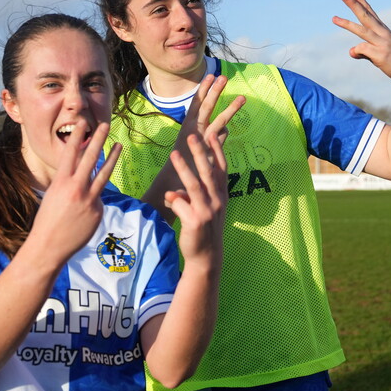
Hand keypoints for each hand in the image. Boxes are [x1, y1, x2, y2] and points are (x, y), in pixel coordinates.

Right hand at [30, 120, 120, 264]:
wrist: (48, 246)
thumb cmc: (47, 221)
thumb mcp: (53, 196)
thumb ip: (69, 183)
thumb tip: (84, 175)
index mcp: (60, 182)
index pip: (70, 153)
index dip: (78, 137)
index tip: (83, 123)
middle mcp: (76, 188)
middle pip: (90, 158)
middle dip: (98, 140)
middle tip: (105, 125)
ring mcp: (89, 200)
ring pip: (104, 174)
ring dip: (112, 157)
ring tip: (119, 145)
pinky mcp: (98, 211)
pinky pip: (99, 199)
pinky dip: (94, 200)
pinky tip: (83, 212)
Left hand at [164, 133, 226, 267]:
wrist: (207, 256)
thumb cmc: (204, 228)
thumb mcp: (203, 209)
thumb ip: (190, 197)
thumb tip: (173, 192)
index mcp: (221, 195)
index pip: (221, 169)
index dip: (218, 152)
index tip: (213, 134)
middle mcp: (217, 201)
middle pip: (207, 172)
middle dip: (200, 153)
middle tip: (193, 136)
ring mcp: (207, 211)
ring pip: (193, 185)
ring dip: (183, 168)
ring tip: (174, 153)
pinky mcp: (195, 221)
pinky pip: (181, 204)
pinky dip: (174, 199)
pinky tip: (170, 197)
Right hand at [177, 74, 245, 150]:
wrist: (177, 177)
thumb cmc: (188, 157)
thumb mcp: (196, 140)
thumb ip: (211, 132)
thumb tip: (226, 128)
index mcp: (188, 123)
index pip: (196, 102)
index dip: (203, 89)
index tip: (210, 75)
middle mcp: (194, 128)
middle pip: (206, 106)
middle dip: (215, 91)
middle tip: (223, 77)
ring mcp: (202, 138)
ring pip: (219, 120)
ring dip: (231, 108)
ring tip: (243, 98)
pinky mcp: (209, 149)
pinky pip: (223, 136)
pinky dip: (225, 132)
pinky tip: (225, 132)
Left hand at [332, 0, 390, 85]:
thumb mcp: (377, 53)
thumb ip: (363, 51)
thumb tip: (351, 51)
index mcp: (382, 29)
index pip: (369, 11)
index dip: (359, 0)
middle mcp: (382, 33)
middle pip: (365, 15)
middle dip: (353, 4)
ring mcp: (382, 43)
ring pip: (362, 30)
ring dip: (347, 23)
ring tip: (333, 18)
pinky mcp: (380, 54)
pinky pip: (363, 49)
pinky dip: (356, 50)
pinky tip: (355, 53)